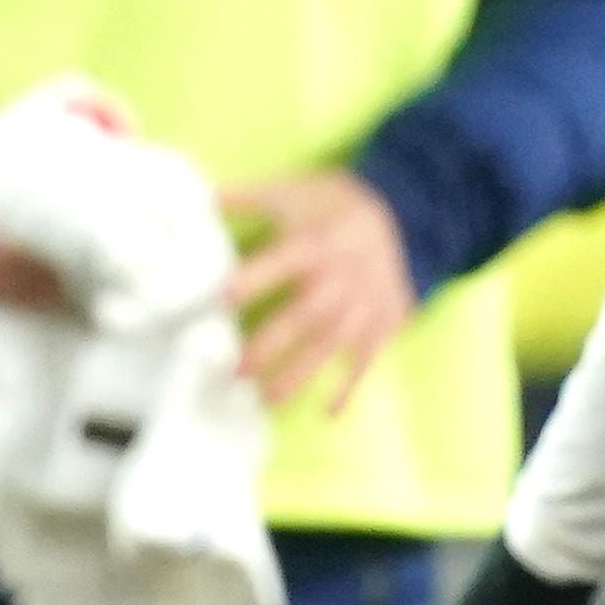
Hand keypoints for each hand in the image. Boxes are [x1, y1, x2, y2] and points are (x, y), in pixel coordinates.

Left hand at [222, 170, 416, 413]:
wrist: (404, 213)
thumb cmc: (335, 205)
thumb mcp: (291, 192)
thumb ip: (245, 198)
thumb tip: (199, 196)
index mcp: (312, 245)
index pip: (279, 264)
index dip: (252, 280)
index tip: (224, 298)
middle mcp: (337, 280)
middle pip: (301, 317)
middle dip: (269, 345)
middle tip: (236, 370)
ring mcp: (361, 306)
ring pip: (327, 346)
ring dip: (297, 374)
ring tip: (266, 399)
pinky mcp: (382, 322)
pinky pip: (366, 359)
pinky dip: (349, 386)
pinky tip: (329, 411)